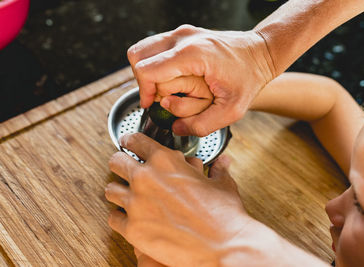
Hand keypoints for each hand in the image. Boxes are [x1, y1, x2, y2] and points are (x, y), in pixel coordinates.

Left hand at [106, 133, 251, 265]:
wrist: (222, 245)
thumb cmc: (223, 214)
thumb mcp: (222, 184)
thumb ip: (218, 169)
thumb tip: (223, 162)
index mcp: (165, 161)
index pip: (135, 140)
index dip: (130, 140)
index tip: (128, 143)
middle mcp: (145, 178)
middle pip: (116, 162)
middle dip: (120, 164)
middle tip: (125, 169)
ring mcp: (136, 203)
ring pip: (111, 190)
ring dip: (118, 191)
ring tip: (126, 195)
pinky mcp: (133, 229)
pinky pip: (113, 218)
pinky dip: (120, 218)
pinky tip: (129, 218)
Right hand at [128, 25, 273, 135]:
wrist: (261, 52)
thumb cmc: (248, 78)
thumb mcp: (231, 111)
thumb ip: (201, 125)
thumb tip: (176, 128)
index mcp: (192, 55)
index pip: (147, 70)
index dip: (144, 92)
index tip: (151, 104)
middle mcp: (182, 38)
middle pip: (137, 56)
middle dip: (143, 81)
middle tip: (157, 97)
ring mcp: (182, 32)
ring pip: (143, 49)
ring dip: (146, 72)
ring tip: (162, 88)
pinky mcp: (183, 33)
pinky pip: (155, 47)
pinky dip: (154, 64)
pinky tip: (169, 78)